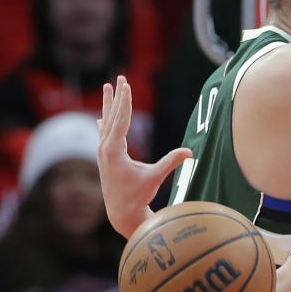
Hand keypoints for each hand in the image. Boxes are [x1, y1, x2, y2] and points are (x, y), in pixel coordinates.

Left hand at [98, 75, 191, 236]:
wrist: (121, 213)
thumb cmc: (138, 195)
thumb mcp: (155, 177)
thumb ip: (170, 162)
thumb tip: (190, 152)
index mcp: (114, 150)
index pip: (121, 119)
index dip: (125, 101)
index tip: (126, 84)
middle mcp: (104, 148)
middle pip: (111, 116)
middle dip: (116, 97)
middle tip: (118, 79)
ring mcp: (102, 153)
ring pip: (106, 123)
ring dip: (109, 106)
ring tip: (108, 89)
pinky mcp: (105, 158)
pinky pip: (104, 134)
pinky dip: (104, 123)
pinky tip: (100, 118)